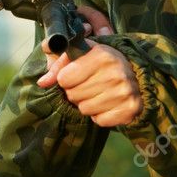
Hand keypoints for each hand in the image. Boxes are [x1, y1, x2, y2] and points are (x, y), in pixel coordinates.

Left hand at [35, 11, 141, 125]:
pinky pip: (100, 121)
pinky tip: (107, 103)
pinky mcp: (130, 109)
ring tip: (97, 93)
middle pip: (73, 95)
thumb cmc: (99, 62)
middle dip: (75, 92)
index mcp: (101, 55)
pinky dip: (100, 115)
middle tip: (87, 84)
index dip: (65, 78)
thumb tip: (42, 83)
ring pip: (85, 109)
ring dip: (86, 104)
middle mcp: (116, 73)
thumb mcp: (78, 55)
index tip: (75, 74)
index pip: (64, 78)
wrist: (134, 73)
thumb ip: (57, 65)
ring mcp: (125, 93)